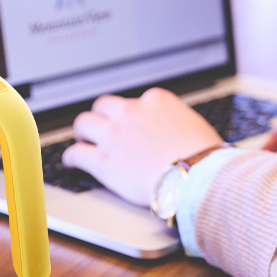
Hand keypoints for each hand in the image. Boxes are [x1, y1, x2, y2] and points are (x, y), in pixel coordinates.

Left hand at [62, 88, 223, 205]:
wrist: (198, 176)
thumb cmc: (205, 157)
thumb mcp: (194, 125)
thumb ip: (176, 122)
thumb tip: (177, 132)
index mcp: (156, 100)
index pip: (133, 101)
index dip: (128, 115)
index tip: (127, 124)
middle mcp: (132, 112)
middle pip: (103, 105)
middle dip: (101, 117)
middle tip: (100, 129)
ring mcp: (115, 135)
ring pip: (84, 123)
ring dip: (83, 133)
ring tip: (83, 142)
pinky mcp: (104, 161)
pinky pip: (76, 154)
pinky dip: (71, 158)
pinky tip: (72, 163)